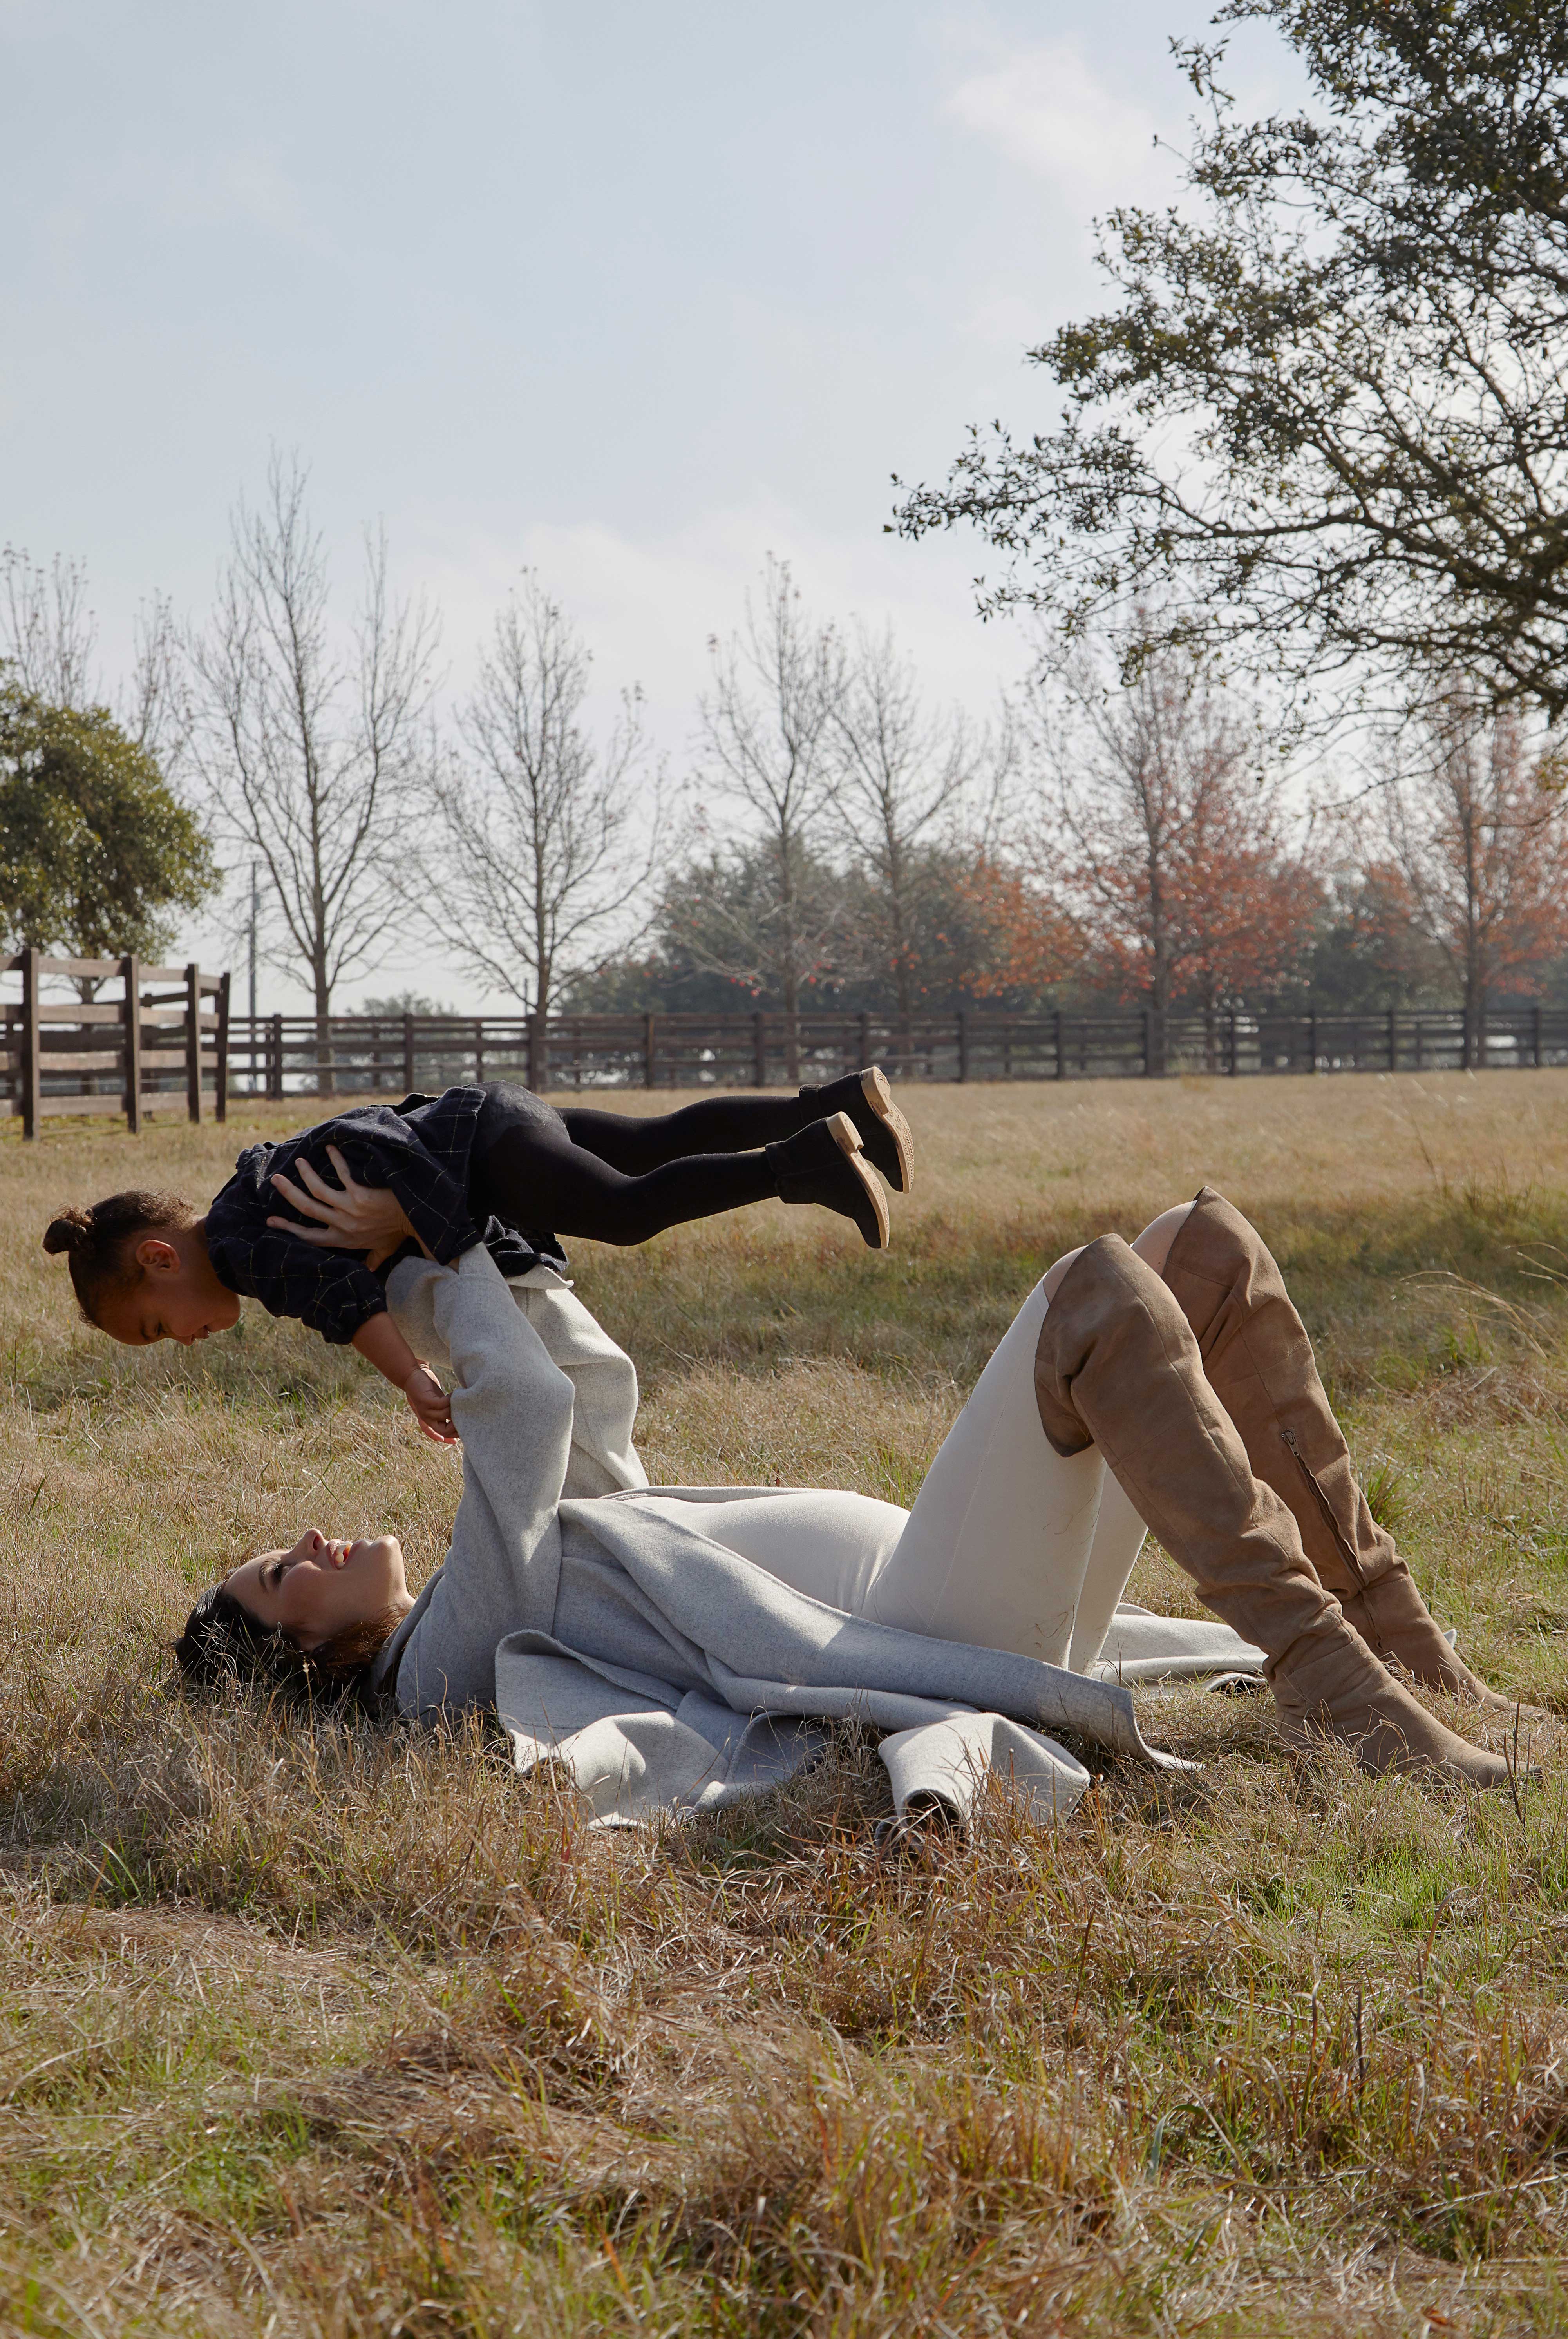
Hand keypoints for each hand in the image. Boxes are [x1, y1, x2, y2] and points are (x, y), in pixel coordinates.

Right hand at [266, 1146, 415, 1270]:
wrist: (418, 1220)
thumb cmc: (399, 1233)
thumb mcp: (382, 1250)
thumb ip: (371, 1259)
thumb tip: (367, 1269)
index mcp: (343, 1238)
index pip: (309, 1236)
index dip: (288, 1229)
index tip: (271, 1220)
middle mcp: (342, 1225)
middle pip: (307, 1208)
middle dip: (289, 1193)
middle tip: (277, 1180)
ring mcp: (350, 1209)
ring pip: (318, 1190)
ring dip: (306, 1174)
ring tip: (299, 1162)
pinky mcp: (361, 1194)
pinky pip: (342, 1174)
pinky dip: (335, 1159)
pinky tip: (330, 1148)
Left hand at [403, 1360, 458, 1444]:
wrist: (412, 1375)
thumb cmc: (428, 1389)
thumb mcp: (439, 1403)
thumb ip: (447, 1412)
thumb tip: (462, 1417)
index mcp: (429, 1420)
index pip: (439, 1434)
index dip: (450, 1437)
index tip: (461, 1437)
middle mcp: (425, 1418)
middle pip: (443, 1430)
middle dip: (455, 1427)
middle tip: (466, 1417)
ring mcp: (424, 1410)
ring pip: (445, 1415)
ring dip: (455, 1407)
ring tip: (460, 1399)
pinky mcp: (425, 1401)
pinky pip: (442, 1404)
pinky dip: (450, 1400)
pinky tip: (453, 1394)